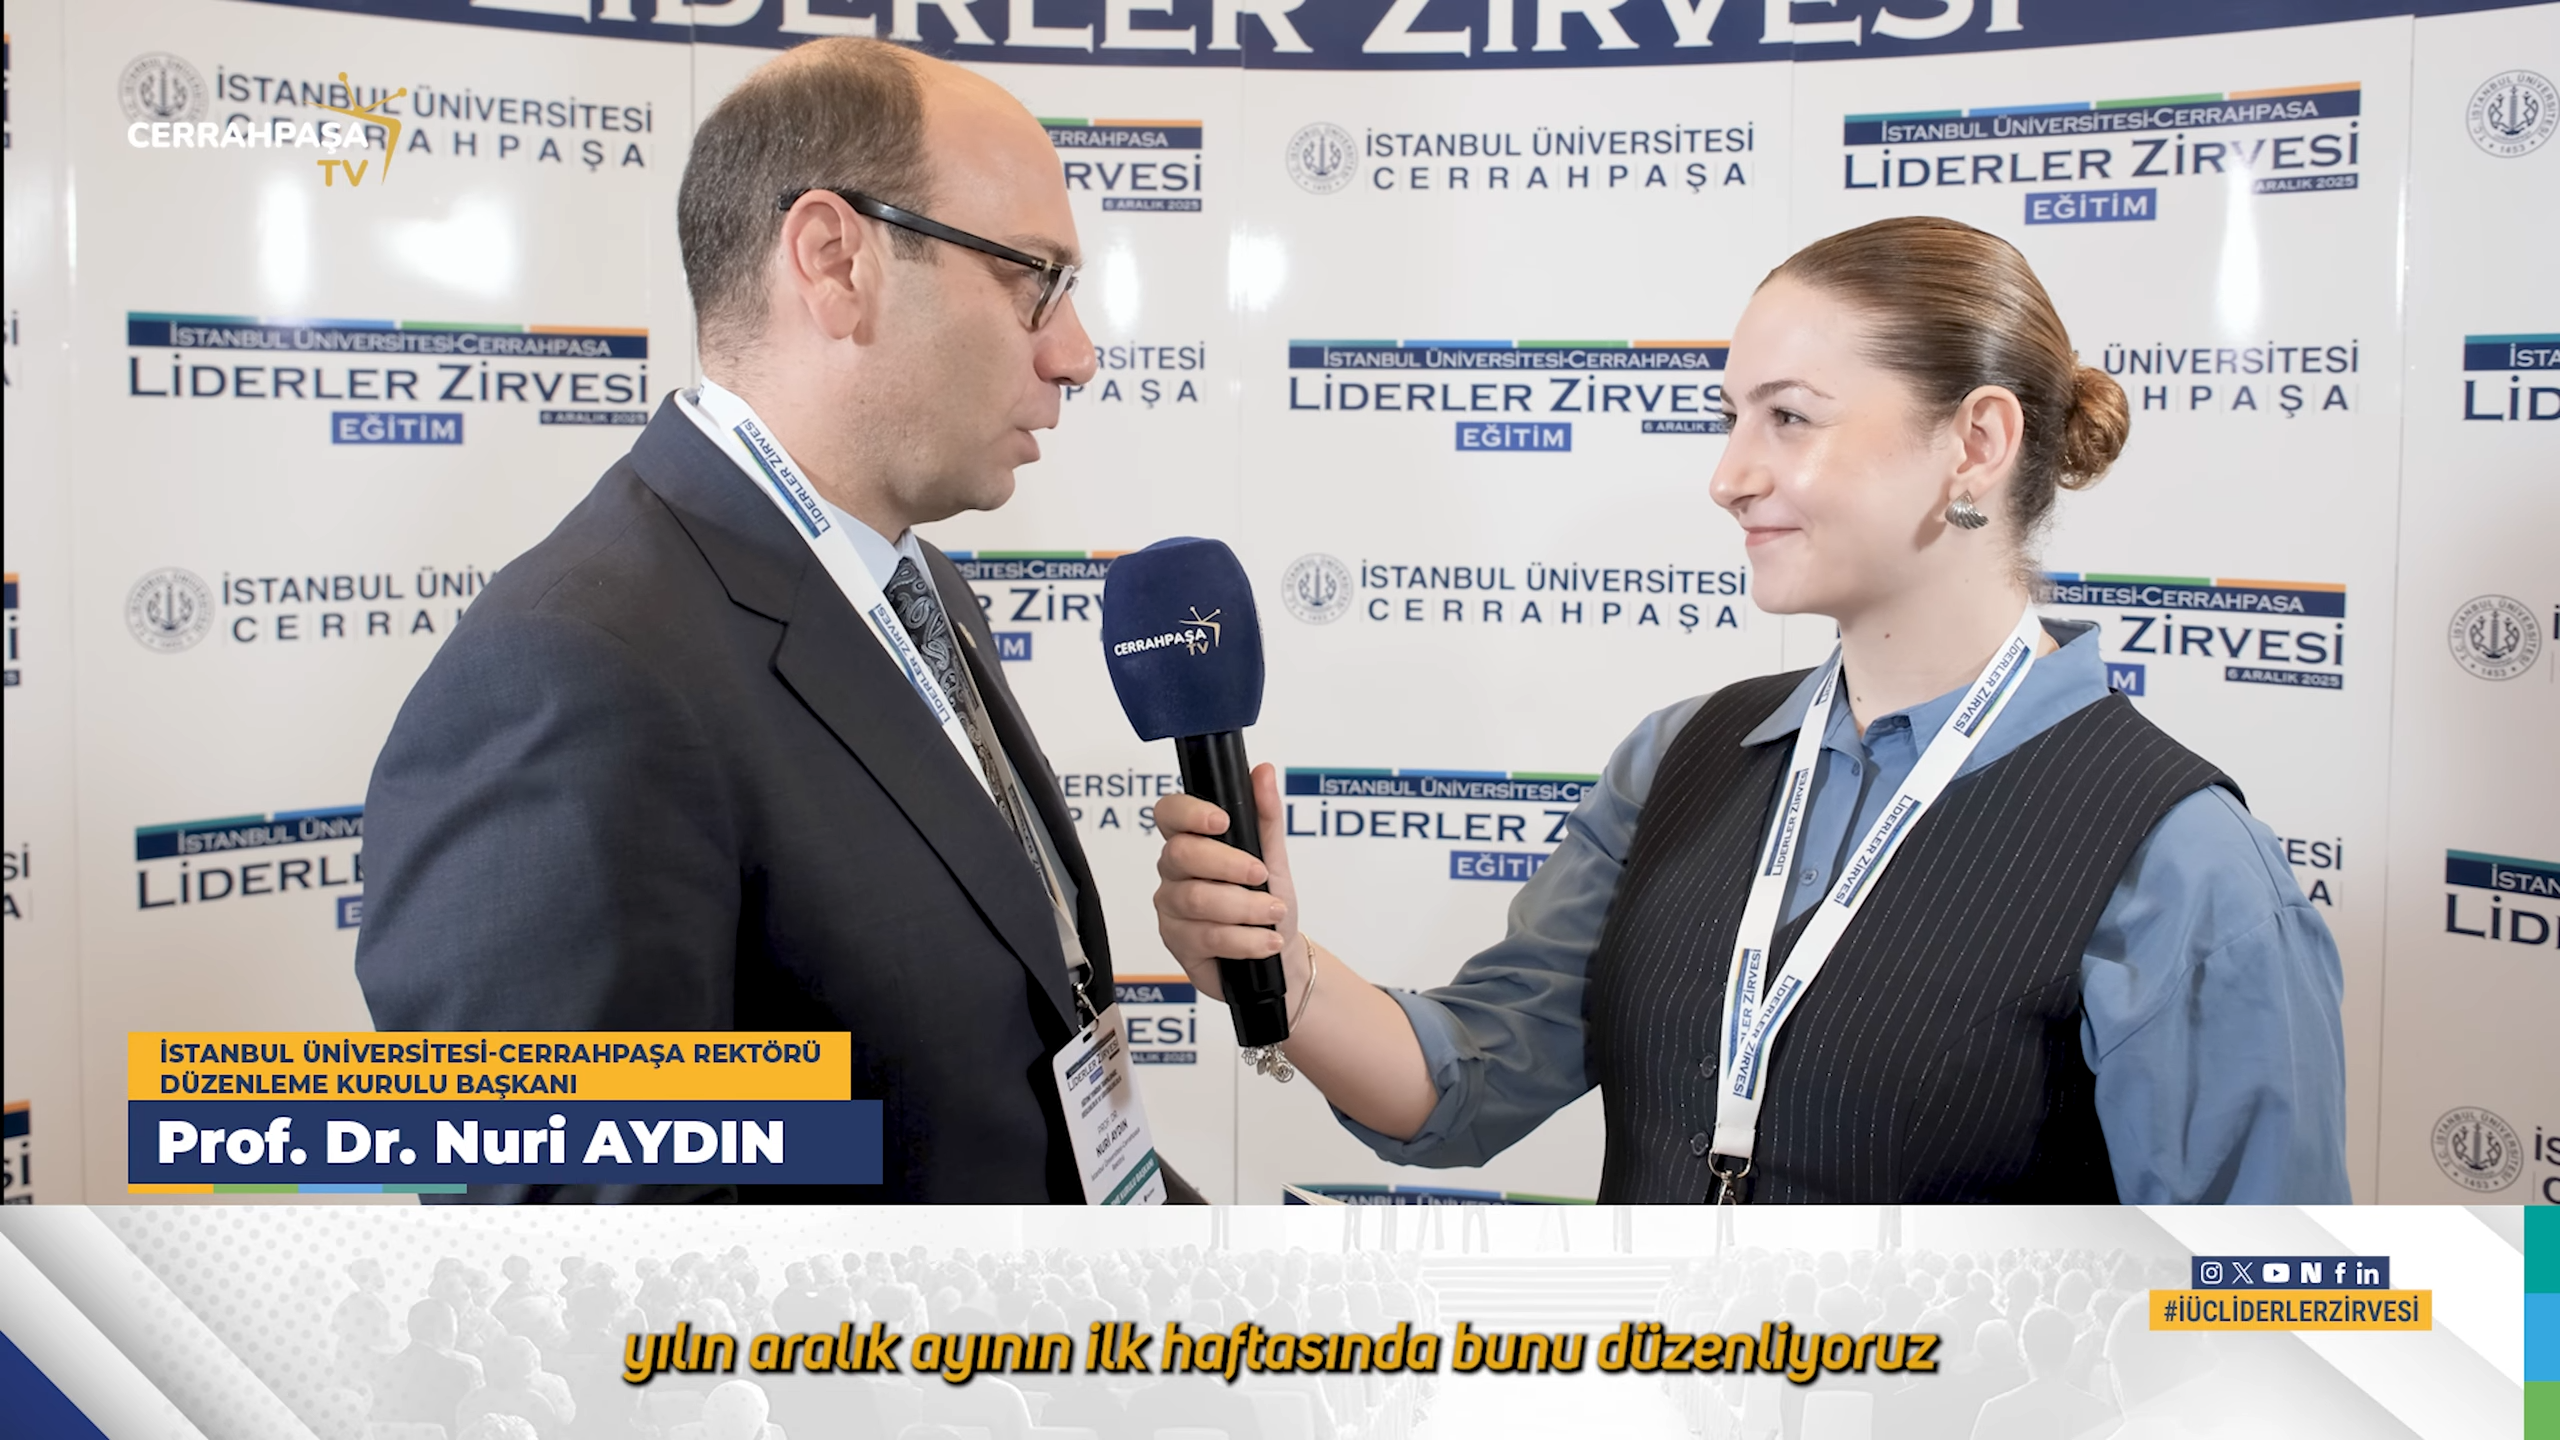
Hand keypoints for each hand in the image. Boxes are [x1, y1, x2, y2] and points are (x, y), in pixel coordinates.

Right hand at [1152, 762, 1302, 1002]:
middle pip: (1181, 854)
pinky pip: (1207, 936)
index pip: (1169, 813)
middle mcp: (1174, 872)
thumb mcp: (1274, 857)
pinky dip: (1245, 939)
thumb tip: (1262, 772)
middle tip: (1262, 875)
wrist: (1280, 957)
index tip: (1223, 821)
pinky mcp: (1178, 943)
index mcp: (1192, 841)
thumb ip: (1266, 815)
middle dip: (1229, 864)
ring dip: (1245, 907)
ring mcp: (1172, 908)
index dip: (1189, 813)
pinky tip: (1265, 940)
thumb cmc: (1270, 902)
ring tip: (1273, 913)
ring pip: (1197, 898)